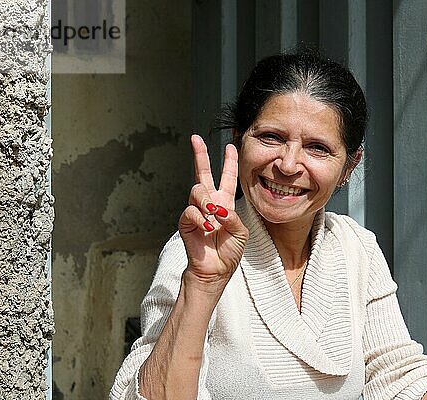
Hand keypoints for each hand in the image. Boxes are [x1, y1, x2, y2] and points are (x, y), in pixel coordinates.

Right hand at [179, 135, 248, 291]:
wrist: (215, 270)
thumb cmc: (229, 252)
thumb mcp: (241, 232)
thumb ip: (233, 218)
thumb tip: (218, 209)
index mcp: (225, 203)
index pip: (227, 178)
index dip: (229, 162)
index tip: (230, 146)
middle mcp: (210, 203)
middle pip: (203, 174)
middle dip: (200, 155)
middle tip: (195, 139)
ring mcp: (196, 211)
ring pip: (197, 191)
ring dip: (206, 201)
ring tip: (212, 216)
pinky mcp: (186, 222)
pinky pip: (190, 211)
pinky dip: (199, 218)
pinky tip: (205, 228)